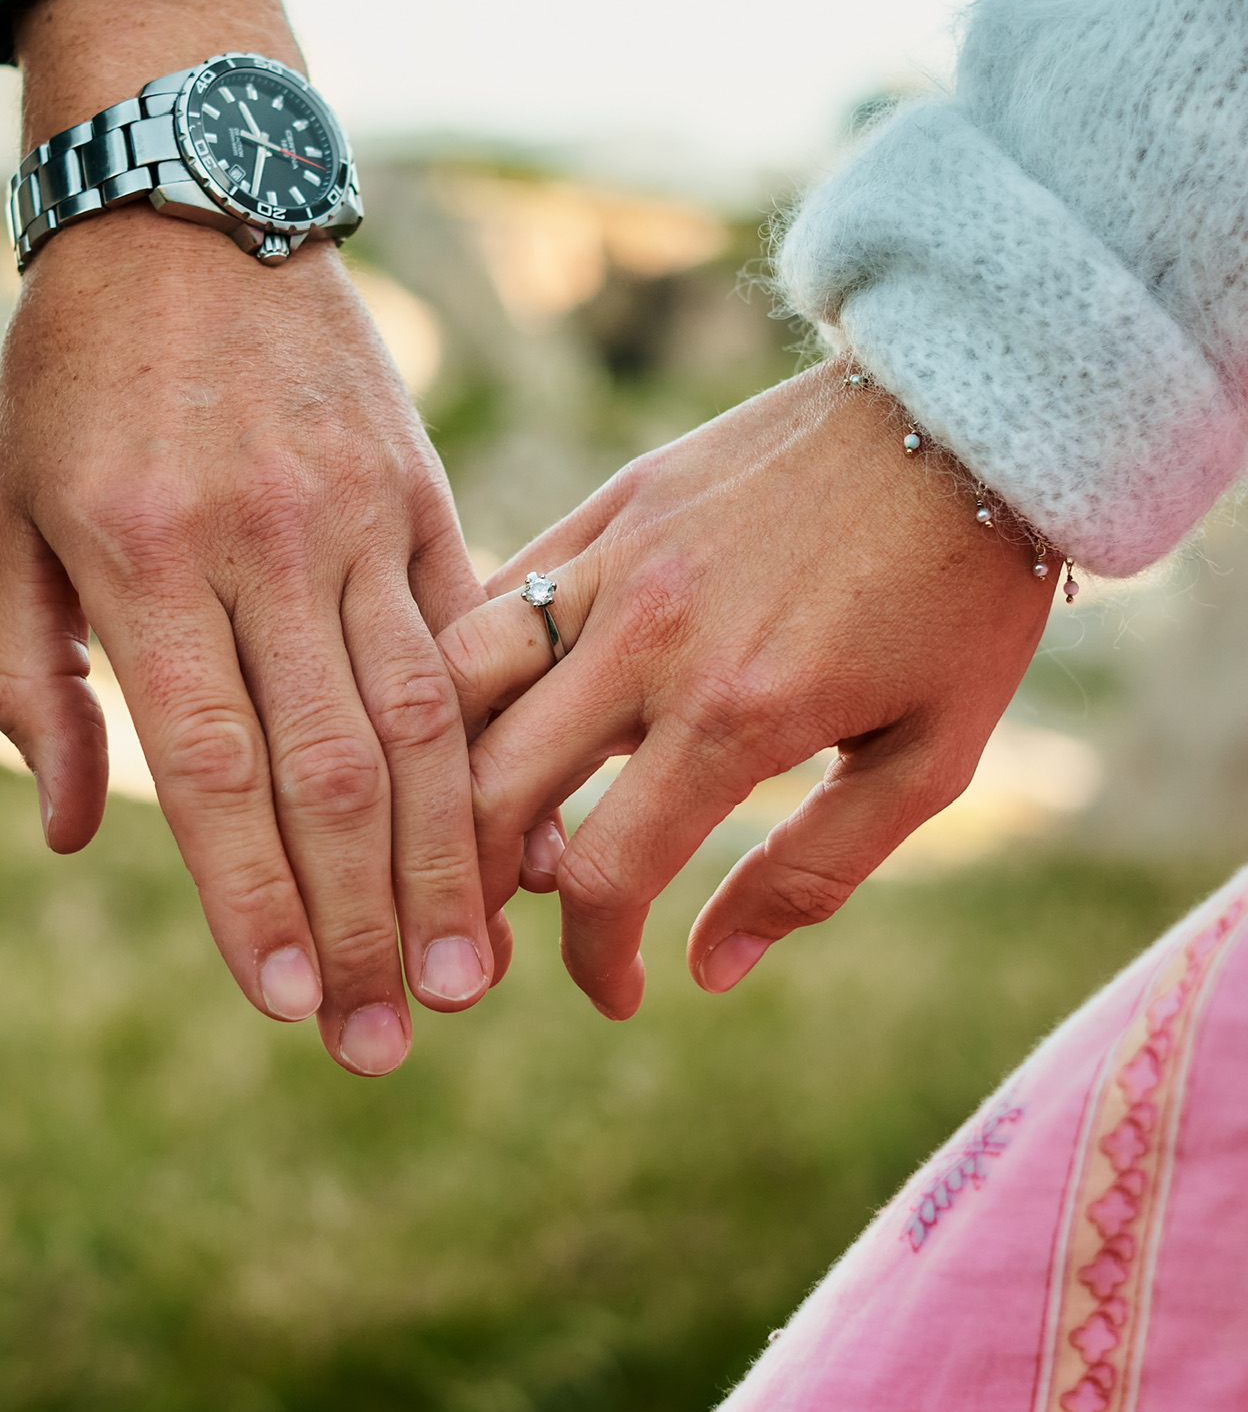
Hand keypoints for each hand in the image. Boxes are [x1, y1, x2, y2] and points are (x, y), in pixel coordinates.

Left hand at [0, 0, 505, 1074]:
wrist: (190, 206)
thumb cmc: (74, 380)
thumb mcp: (9, 521)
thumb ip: (35, 681)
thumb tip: (79, 833)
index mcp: (143, 559)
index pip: (217, 768)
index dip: (258, 902)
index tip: (295, 1010)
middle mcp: (262, 544)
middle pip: (335, 766)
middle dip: (369, 920)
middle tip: (395, 1041)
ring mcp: (356, 513)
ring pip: (424, 715)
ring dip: (450, 859)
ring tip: (474, 976)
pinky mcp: (420, 490)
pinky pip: (473, 630)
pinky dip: (501, 742)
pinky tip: (529, 830)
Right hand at [437, 362, 1056, 1017]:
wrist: (965, 419)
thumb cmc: (961, 601)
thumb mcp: (927, 760)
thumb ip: (812, 873)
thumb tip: (706, 969)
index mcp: (735, 715)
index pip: (602, 877)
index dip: (593, 960)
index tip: (618, 992)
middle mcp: (650, 637)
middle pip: (490, 788)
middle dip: (478, 885)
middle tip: (506, 931)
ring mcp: (617, 560)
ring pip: (459, 681)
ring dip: (447, 771)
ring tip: (476, 824)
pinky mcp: (609, 505)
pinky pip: (496, 594)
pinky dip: (475, 670)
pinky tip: (500, 717)